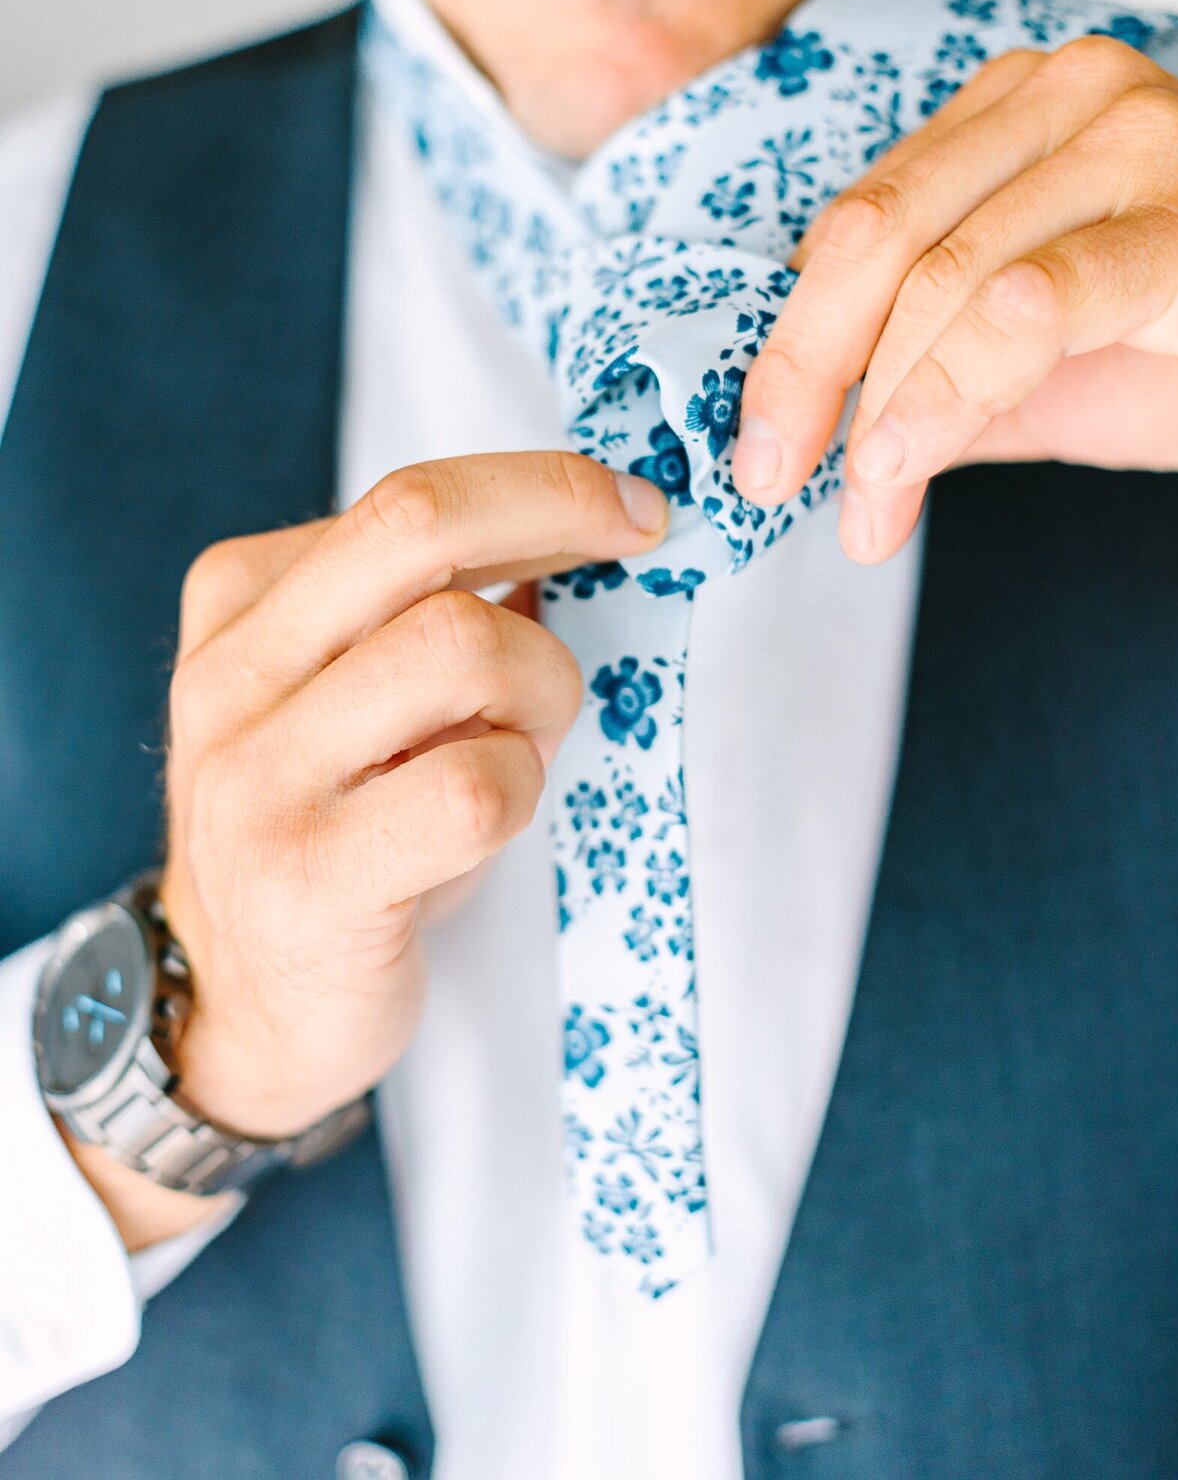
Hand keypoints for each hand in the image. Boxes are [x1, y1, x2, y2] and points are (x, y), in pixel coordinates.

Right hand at [156, 451, 665, 1144]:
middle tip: (638, 551)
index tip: (630, 504)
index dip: (541, 487)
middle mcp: (232, 675)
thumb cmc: (341, 824)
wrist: (245, 998)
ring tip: (525, 742)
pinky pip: (476, 785)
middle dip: (559, 520)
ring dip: (543, 688)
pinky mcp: (310, 876)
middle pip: (419, 528)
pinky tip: (493, 816)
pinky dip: (522, 787)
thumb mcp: (362, 692)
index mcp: (241, 603)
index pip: (406, 498)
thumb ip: (435, 605)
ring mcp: (261, 776)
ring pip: (463, 647)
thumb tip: (589, 520)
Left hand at [731, 35, 1177, 561]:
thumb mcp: (1029, 370)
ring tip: (866, 508)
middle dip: (805, 371)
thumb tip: (812, 442)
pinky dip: (947, 393)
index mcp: (1014, 115)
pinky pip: (1024, 307)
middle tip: (772, 475)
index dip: (793, 339)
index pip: (861, 221)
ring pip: (941, 277)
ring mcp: (1132, 145)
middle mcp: (1068, 100)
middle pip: (878, 236)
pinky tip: (906, 461)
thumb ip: (924, 378)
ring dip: (881, 412)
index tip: (764, 444)